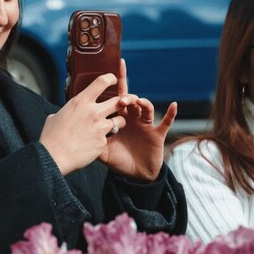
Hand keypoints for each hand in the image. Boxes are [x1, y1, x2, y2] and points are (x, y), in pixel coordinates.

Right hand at [39, 73, 129, 175]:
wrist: (53, 157)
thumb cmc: (51, 137)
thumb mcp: (56, 116)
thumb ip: (67, 111)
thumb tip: (67, 112)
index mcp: (80, 102)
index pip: (102, 82)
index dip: (110, 78)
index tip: (112, 79)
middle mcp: (93, 112)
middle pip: (118, 101)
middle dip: (121, 102)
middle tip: (120, 104)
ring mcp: (99, 127)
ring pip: (120, 120)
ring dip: (118, 122)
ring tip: (112, 126)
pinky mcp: (102, 142)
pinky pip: (109, 137)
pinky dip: (105, 139)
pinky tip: (96, 143)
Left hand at [99, 59, 177, 180]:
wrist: (136, 175)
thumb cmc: (120, 160)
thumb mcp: (104, 152)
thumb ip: (94, 141)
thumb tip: (80, 134)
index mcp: (120, 119)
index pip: (116, 100)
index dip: (114, 90)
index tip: (108, 78)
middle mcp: (133, 119)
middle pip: (131, 101)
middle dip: (127, 97)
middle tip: (120, 100)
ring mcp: (146, 125)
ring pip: (146, 108)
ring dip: (144, 103)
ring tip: (138, 102)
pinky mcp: (157, 134)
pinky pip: (166, 122)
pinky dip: (171, 114)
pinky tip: (173, 105)